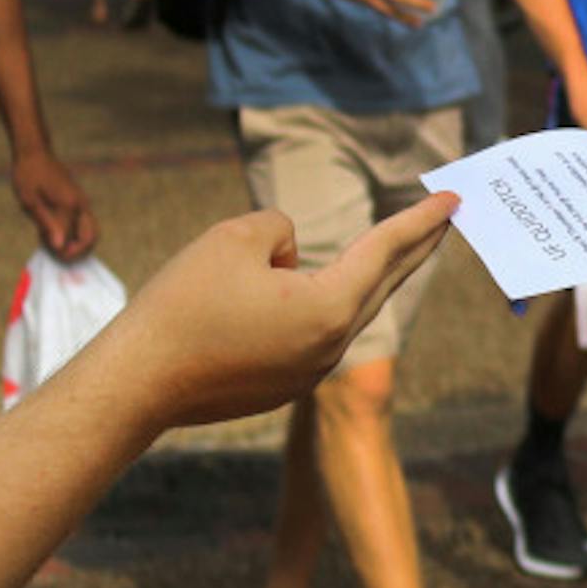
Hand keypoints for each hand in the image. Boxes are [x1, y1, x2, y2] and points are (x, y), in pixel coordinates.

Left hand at [11, 148, 97, 260]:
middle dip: (78, 251)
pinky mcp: (78, 202)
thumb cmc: (28, 176)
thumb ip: (47, 224)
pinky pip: (82, 224)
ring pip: (90, 231)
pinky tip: (51, 230)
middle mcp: (81, 205)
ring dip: (76, 243)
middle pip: (91, 237)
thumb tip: (59, 246)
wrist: (35, 154)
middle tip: (57, 255)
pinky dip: (72, 234)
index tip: (45, 251)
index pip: (71, 239)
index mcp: (69, 206)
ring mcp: (82, 203)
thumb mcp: (30, 201)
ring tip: (52, 242)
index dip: (60, 250)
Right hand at [98, 194, 458, 426]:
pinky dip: (312, 307)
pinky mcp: (284, 387)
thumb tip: (291, 254)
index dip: (419, 219)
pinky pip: (311, 334)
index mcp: (331, 307)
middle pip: (384, 283)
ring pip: (342, 308)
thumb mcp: (233, 238)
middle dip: (415, 248)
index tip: (452, 200)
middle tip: (445, 220)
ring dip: (353, 276)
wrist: (134, 385)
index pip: (386, 250)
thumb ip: (279, 229)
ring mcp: (310, 372)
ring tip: (371, 250)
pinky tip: (286, 297)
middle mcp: (333, 345)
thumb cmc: (181, 306)